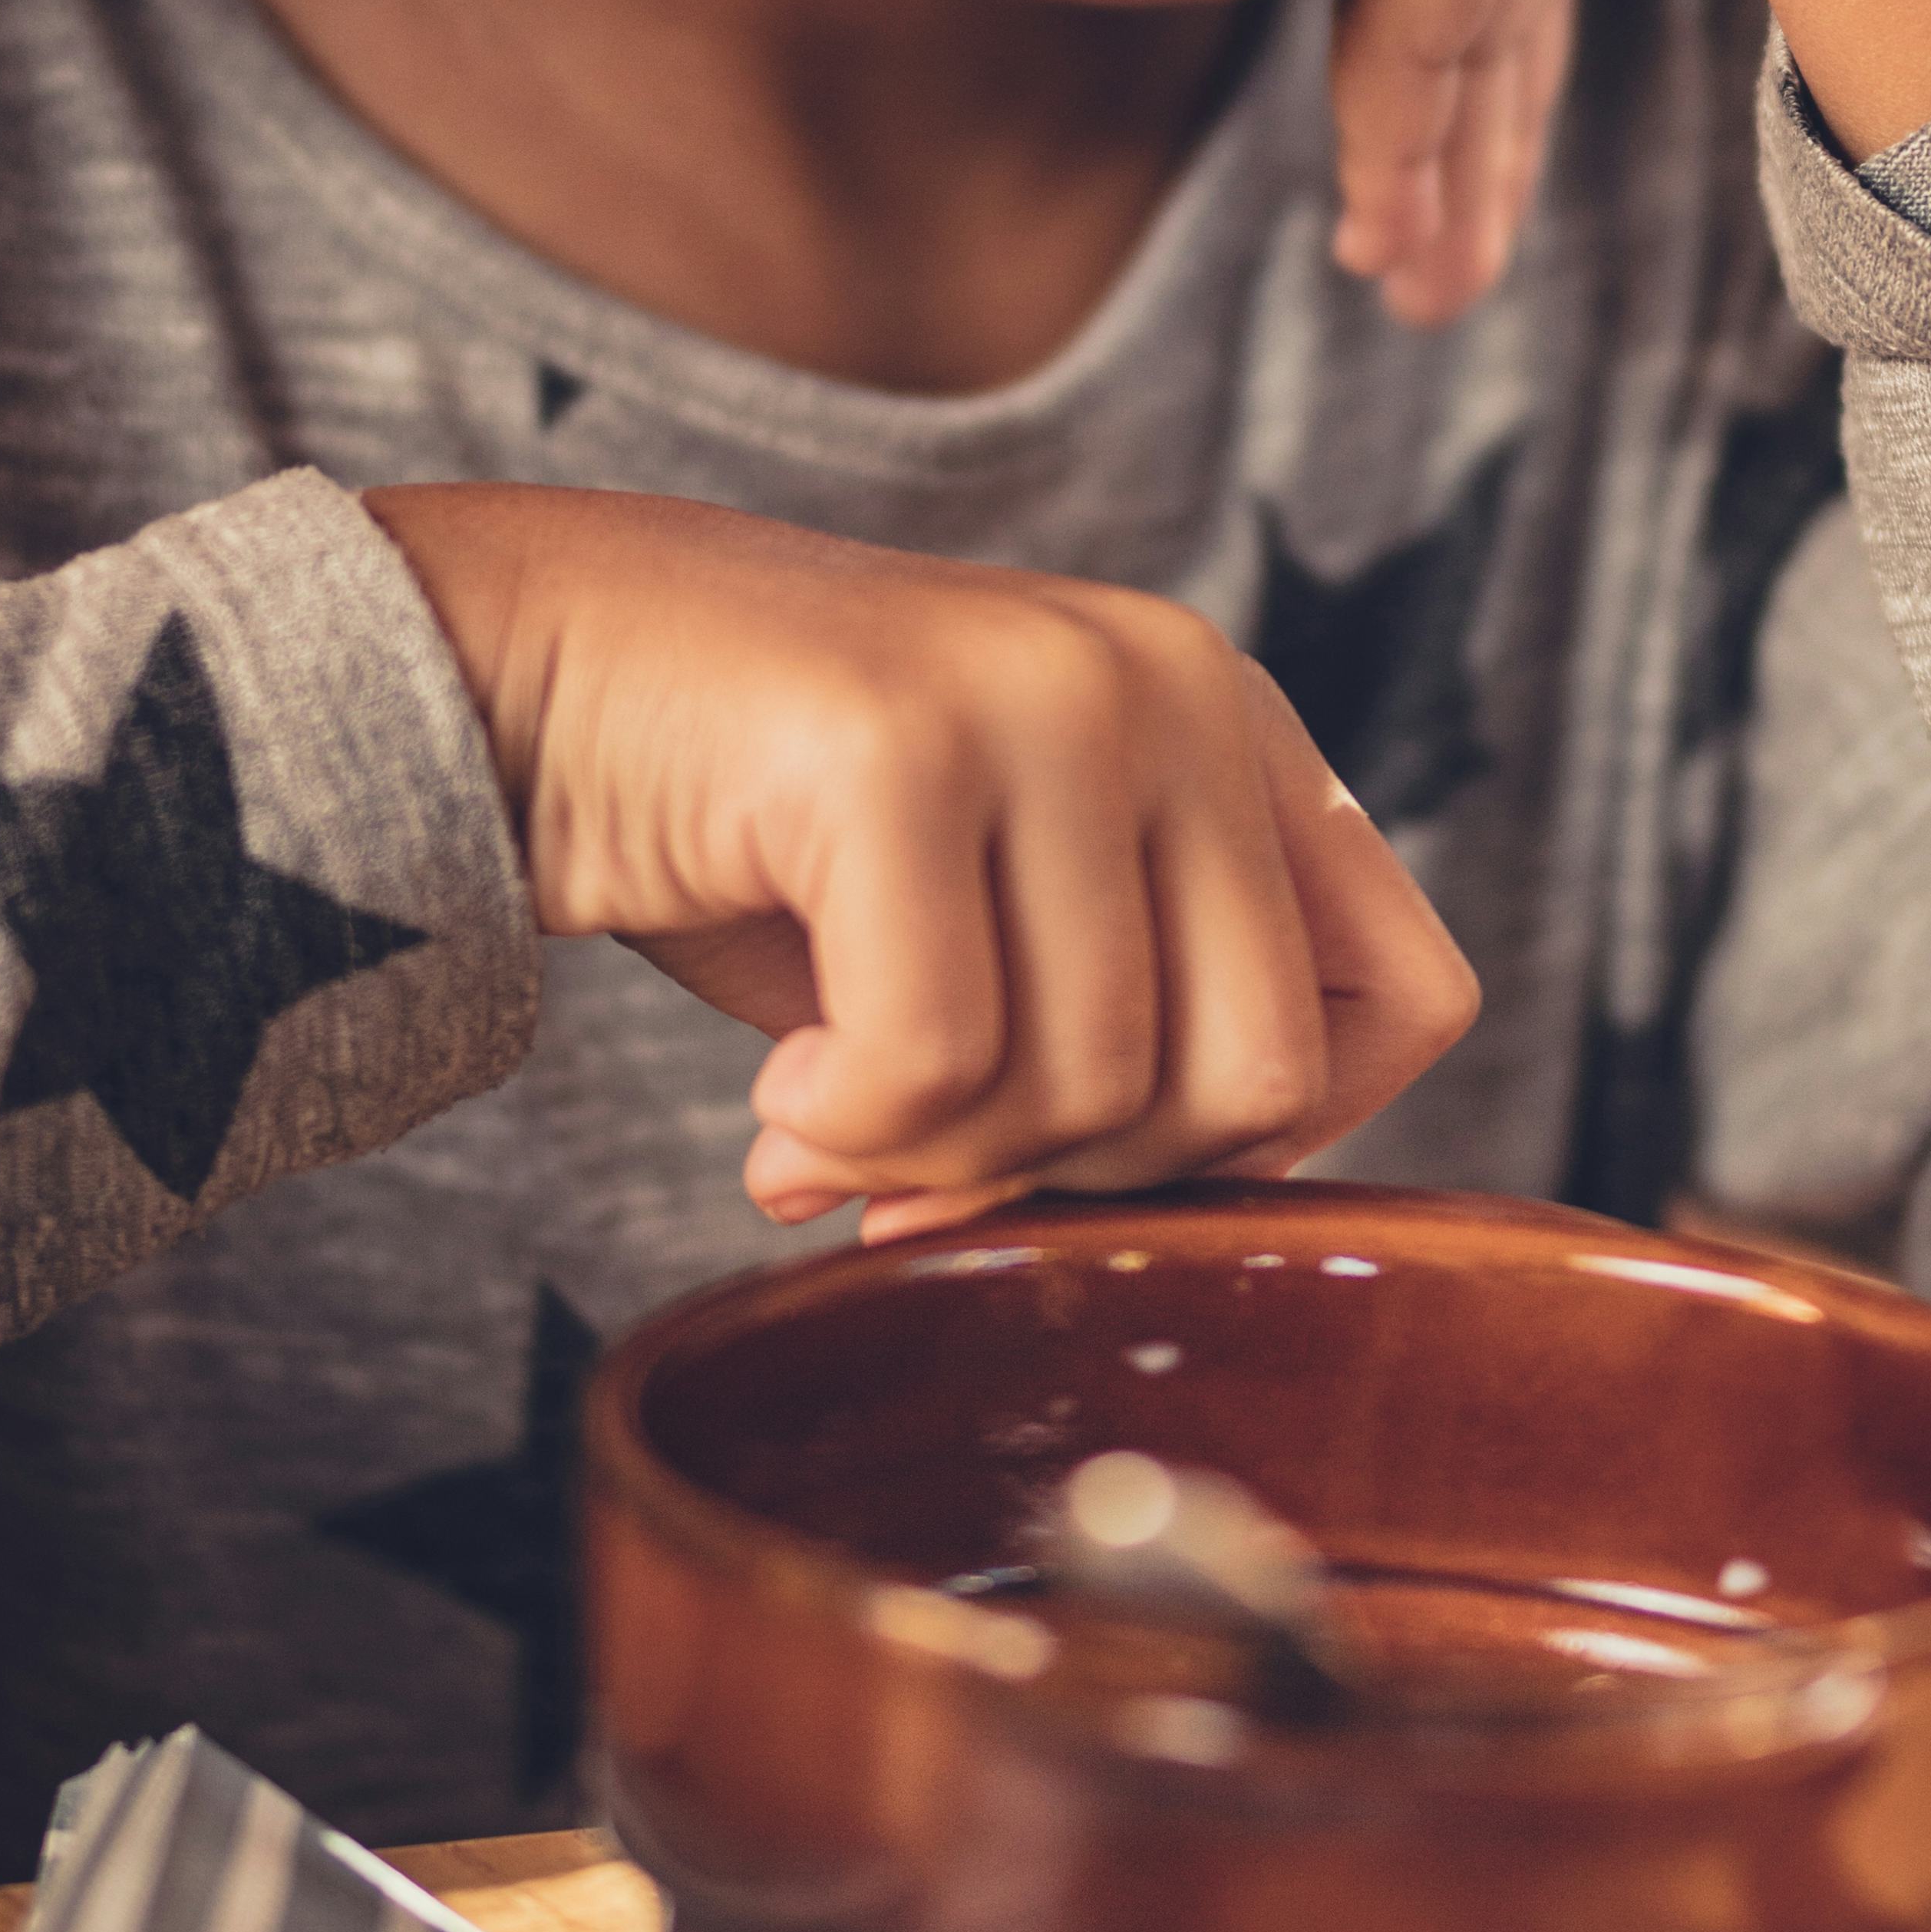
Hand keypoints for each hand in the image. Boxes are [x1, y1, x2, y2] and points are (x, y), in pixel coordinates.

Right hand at [363, 480, 1479, 1227]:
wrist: (522, 671)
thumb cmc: (761, 837)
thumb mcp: (1001, 925)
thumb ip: (1128, 1045)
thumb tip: (1179, 1261)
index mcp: (1227, 723)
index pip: (1408, 1000)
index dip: (1267, 1140)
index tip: (1089, 1155)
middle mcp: (1171, 682)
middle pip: (1256, 1078)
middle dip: (1082, 1175)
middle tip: (923, 1163)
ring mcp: (1045, 696)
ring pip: (1090, 1086)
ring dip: (933, 1159)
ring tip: (820, 1113)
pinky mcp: (899, 744)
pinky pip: (936, 1061)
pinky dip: (846, 1132)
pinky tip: (776, 1098)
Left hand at [1333, 0, 1930, 324]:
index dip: (1510, 88)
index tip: (1483, 203)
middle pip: (1488, 22)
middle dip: (1464, 153)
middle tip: (1430, 276)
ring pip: (1434, 53)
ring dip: (1433, 181)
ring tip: (1416, 288)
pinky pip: (1406, 42)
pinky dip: (1393, 143)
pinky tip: (1380, 235)